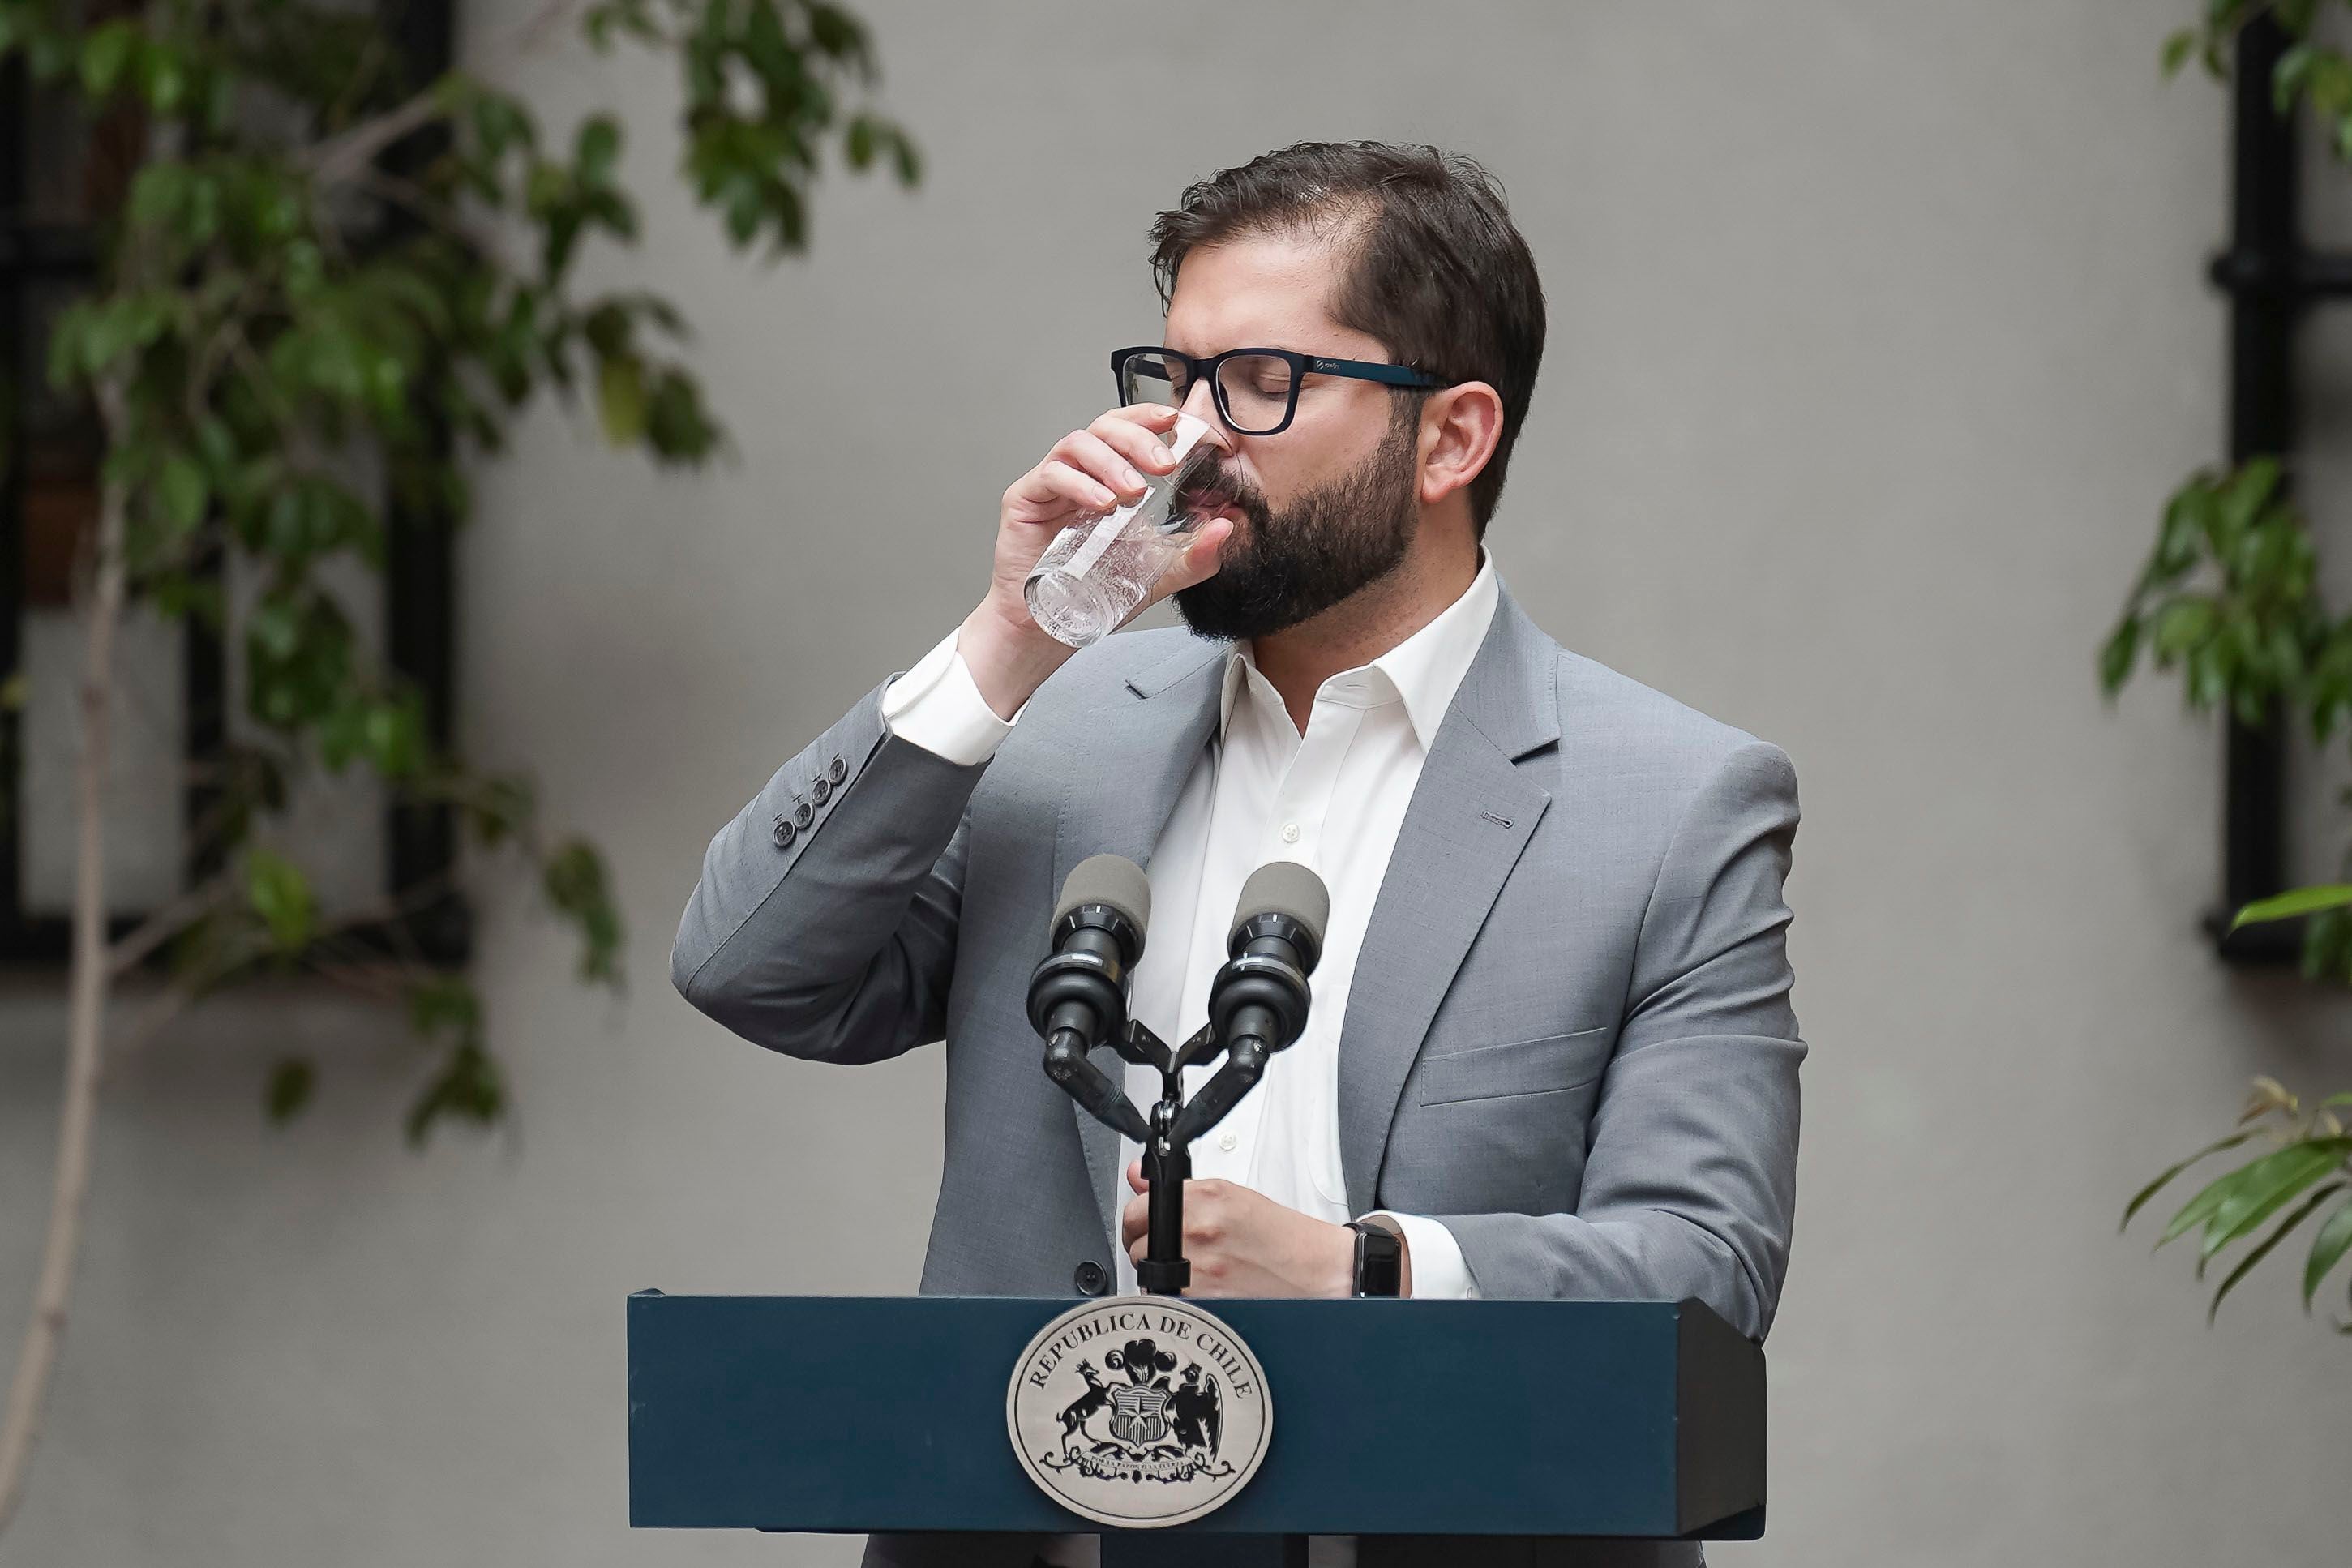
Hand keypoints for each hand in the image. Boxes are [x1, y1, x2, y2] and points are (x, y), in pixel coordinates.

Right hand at [957, 406, 1235, 718]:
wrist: (1048, 627)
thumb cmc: (1094, 592)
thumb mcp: (1158, 574)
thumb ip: (1195, 555)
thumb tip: (1226, 527)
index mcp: (1113, 478)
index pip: (1135, 430)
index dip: (1159, 421)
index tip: (1189, 431)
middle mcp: (1083, 473)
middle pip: (1108, 425)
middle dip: (1140, 437)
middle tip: (1164, 465)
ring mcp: (1053, 483)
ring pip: (1079, 442)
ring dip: (1112, 461)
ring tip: (1133, 492)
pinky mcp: (1026, 498)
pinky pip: (1051, 474)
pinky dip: (1079, 484)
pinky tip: (1101, 504)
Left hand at [1120, 1160, 1358, 1297]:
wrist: (1314, 1271)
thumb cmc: (1278, 1237)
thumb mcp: (1230, 1196)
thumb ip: (1178, 1191)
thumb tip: (1137, 1175)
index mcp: (1201, 1198)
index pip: (1135, 1211)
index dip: (1140, 1222)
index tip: (1149, 1228)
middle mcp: (1195, 1229)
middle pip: (1136, 1246)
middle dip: (1150, 1250)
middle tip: (1181, 1252)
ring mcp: (1195, 1267)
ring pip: (1148, 1276)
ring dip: (1162, 1277)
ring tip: (1197, 1272)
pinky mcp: (1200, 1300)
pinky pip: (1166, 1300)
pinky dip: (1176, 1300)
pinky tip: (1203, 1290)